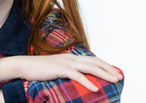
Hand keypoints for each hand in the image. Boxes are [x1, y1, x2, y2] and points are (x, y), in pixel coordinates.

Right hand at [0, 54, 122, 91]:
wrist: (25, 65)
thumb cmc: (40, 69)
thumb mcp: (56, 68)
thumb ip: (67, 70)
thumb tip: (76, 77)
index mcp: (70, 57)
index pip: (92, 59)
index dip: (105, 65)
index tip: (115, 71)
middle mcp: (71, 58)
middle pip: (94, 62)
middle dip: (109, 69)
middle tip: (120, 76)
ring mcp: (66, 63)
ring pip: (89, 67)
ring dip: (104, 74)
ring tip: (115, 80)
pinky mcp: (60, 69)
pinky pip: (77, 76)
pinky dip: (87, 82)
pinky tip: (95, 88)